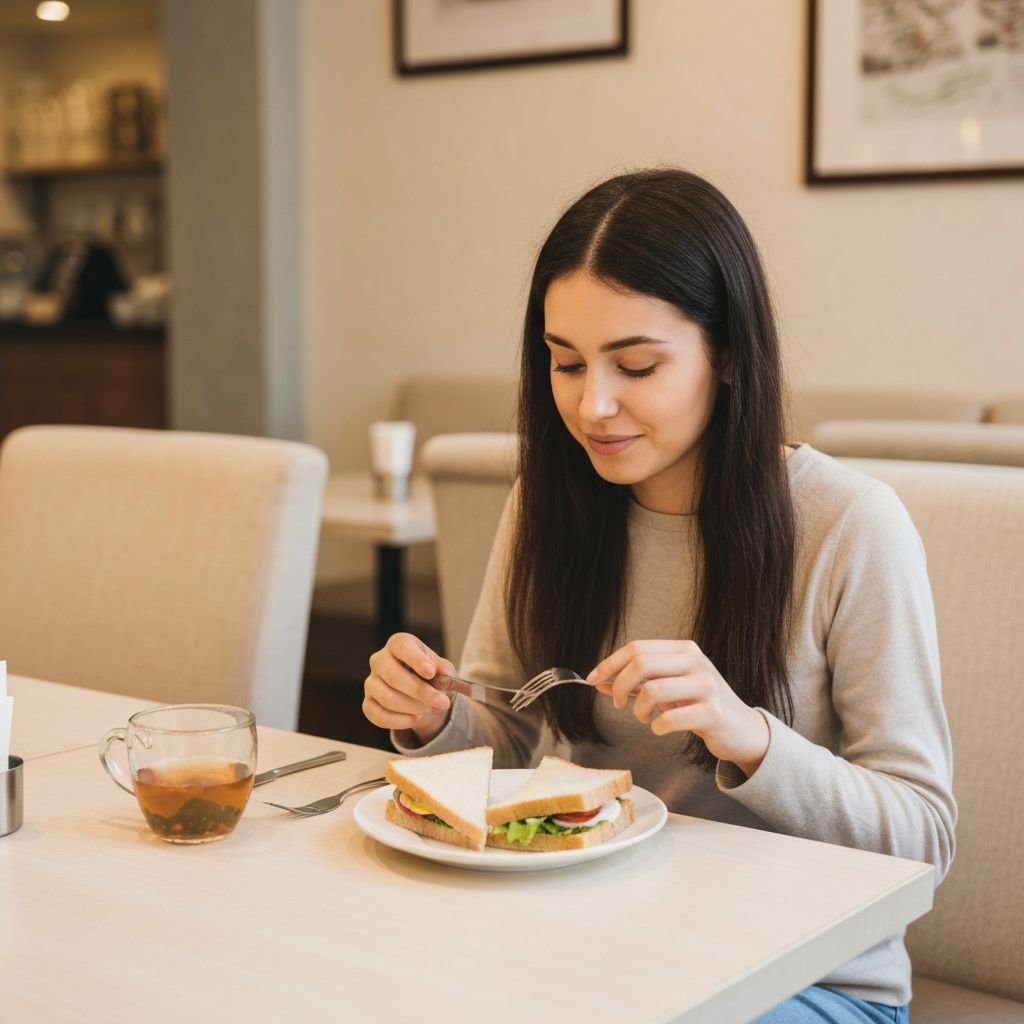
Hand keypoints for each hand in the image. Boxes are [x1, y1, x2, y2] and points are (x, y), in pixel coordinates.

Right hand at [363, 633, 467, 743]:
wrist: (418, 692)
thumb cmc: (428, 674)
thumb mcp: (440, 667)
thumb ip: (443, 668)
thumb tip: (445, 672)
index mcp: (397, 644)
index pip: (402, 647)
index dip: (416, 660)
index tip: (431, 672)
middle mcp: (379, 660)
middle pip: (393, 676)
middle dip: (419, 691)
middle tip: (441, 702)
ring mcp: (371, 682)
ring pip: (387, 698)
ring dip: (412, 707)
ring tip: (430, 709)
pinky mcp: (368, 703)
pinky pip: (378, 715)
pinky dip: (399, 721)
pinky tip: (414, 719)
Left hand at [587, 640, 769, 776]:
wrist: (740, 729)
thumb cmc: (699, 705)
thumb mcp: (668, 687)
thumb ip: (636, 683)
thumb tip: (598, 682)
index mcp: (684, 650)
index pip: (637, 648)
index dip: (610, 664)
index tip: (592, 679)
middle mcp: (696, 662)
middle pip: (641, 664)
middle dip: (619, 686)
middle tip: (618, 703)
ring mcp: (706, 686)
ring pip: (652, 691)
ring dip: (639, 710)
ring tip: (645, 717)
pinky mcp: (712, 713)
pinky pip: (668, 719)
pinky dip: (656, 727)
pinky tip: (661, 727)